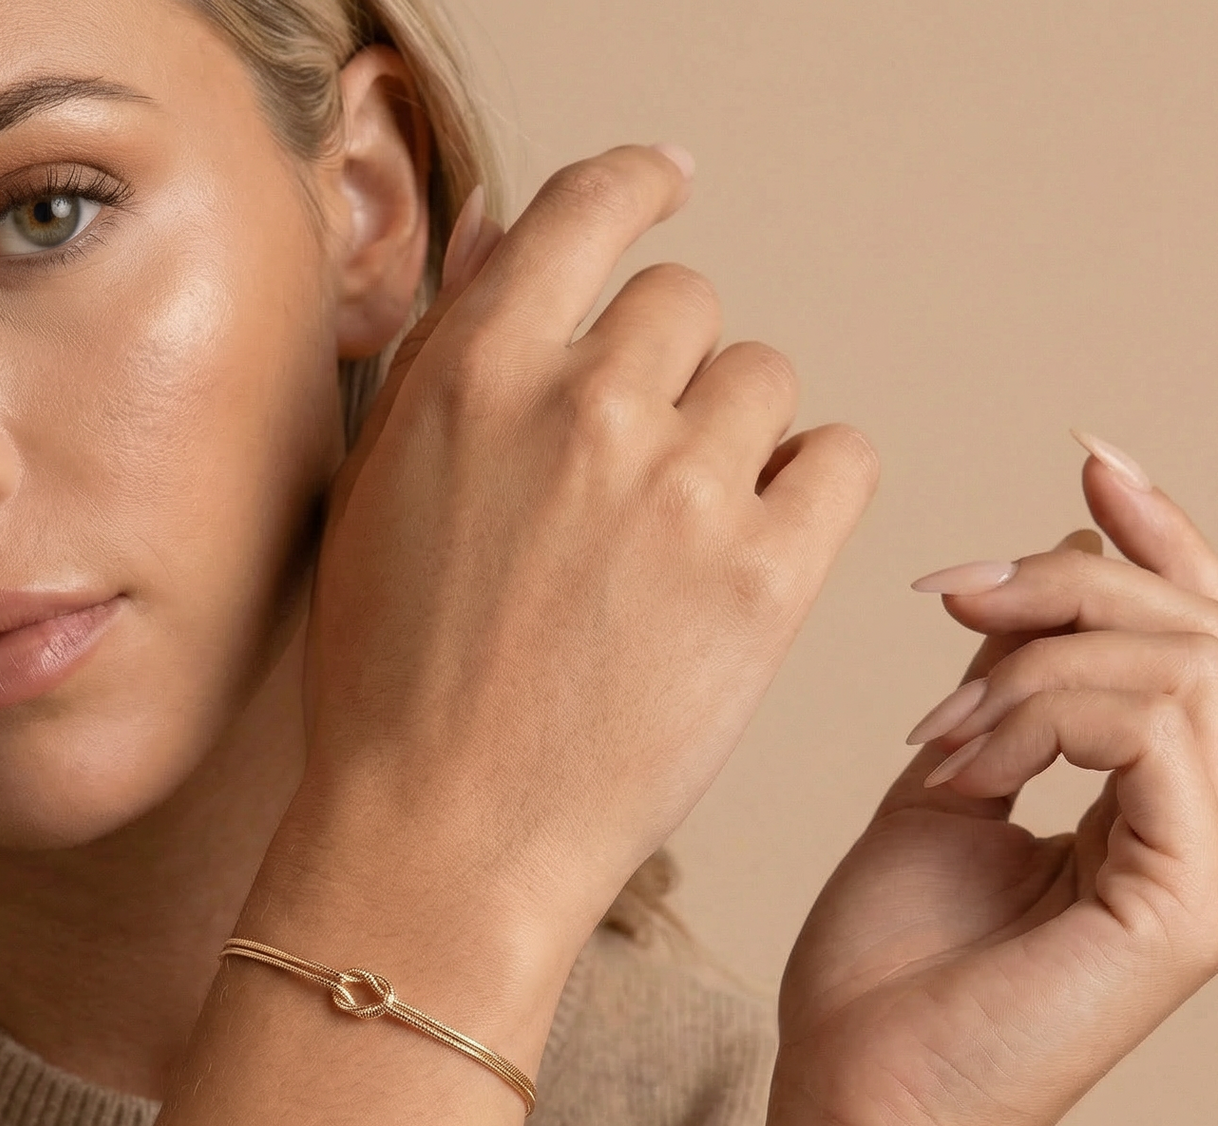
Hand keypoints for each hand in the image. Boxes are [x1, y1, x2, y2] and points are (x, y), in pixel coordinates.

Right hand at [289, 146, 879, 969]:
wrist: (441, 842)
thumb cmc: (391, 693)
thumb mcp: (375, 500)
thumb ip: (446, 361)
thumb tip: (501, 243)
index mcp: (476, 374)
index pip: (588, 207)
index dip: (638, 190)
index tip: (665, 190)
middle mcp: (583, 407)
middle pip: (686, 305)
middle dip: (666, 375)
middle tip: (627, 484)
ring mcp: (681, 490)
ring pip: (765, 382)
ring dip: (734, 441)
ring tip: (673, 549)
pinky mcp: (765, 578)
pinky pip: (841, 460)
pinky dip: (809, 492)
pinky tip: (754, 554)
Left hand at [776, 443, 1217, 1125]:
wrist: (850, 1103)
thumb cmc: (877, 979)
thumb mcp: (939, 794)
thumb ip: (1001, 699)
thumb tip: (1021, 590)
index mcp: (1157, 817)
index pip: (1201, 641)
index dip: (1155, 538)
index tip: (1085, 458)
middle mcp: (1207, 840)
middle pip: (1204, 628)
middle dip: (1071, 579)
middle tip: (951, 595)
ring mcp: (1214, 875)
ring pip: (1185, 660)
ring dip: (1033, 659)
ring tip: (935, 736)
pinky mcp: (1191, 903)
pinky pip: (1150, 723)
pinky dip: (1038, 712)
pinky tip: (958, 765)